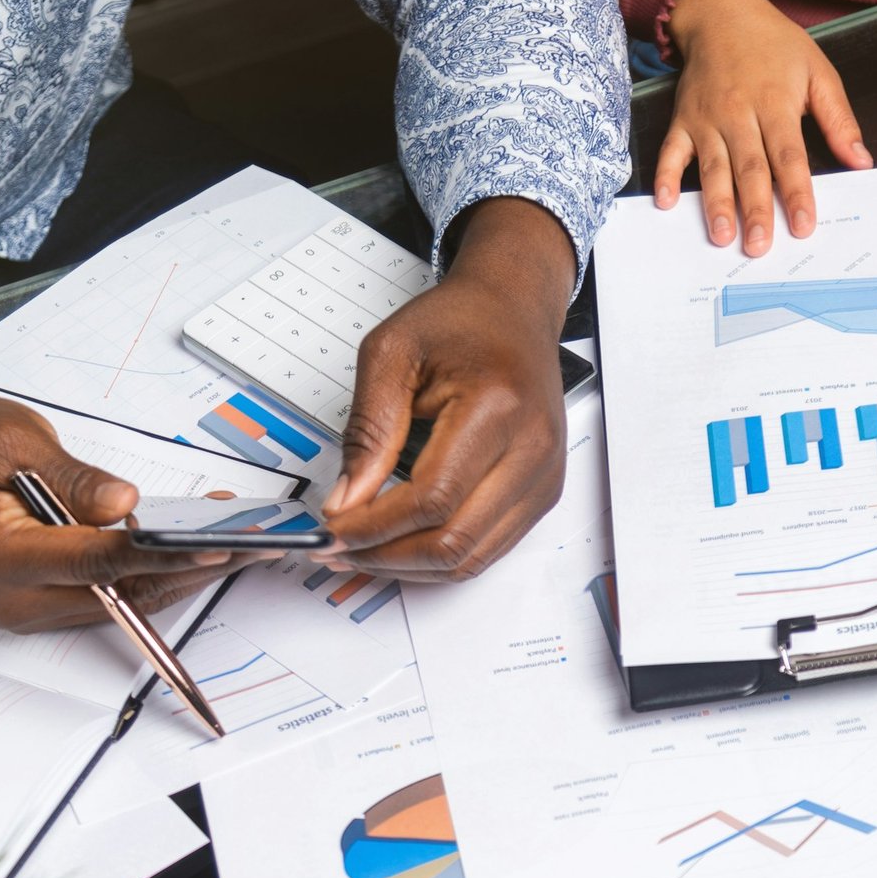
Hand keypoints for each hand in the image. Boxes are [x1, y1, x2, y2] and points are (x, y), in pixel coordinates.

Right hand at [0, 395, 260, 630]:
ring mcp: (28, 607)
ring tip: (241, 542)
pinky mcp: (47, 603)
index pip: (91, 562)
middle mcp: (11, 595)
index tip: (209, 543)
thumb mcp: (11, 438)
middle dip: (189, 570)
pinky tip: (198, 546)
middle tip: (250, 544)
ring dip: (182, 574)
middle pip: (118, 594)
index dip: (156, 554)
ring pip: (123, 602)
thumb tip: (123, 504)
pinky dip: (156, 572)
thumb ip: (71, 477)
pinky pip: (111, 594)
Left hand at [313, 198, 574, 581]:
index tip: (332, 528)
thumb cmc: (461, 321)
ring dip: (410, 567)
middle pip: (454, 541)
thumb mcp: (392, 353)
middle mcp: (533, 448)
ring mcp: (544, 476)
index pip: (432, 498)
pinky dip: (439, 558)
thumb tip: (346, 501)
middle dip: (386, 557)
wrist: (514, 310)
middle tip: (337, 548)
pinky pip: (487, 549)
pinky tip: (400, 544)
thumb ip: (367, 430)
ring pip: (471, 558)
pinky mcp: (542, 492)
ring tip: (362, 551)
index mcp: (498, 405)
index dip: (375, 527)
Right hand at [660, 0, 871, 252]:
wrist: (722, 14)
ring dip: (716, 204)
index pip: (789, 156)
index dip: (796, 192)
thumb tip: (861, 161)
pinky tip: (665, 202)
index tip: (802, 225)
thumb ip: (839, 119)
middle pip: (749, 169)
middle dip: (755, 209)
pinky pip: (671, 151)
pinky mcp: (682, 120)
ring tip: (721, 236)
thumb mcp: (818, 71)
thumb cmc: (773, 45)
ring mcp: (707, 119)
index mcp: (776, 103)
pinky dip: (666, 176)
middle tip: (759, 246)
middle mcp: (739, 113)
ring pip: (712, 167)